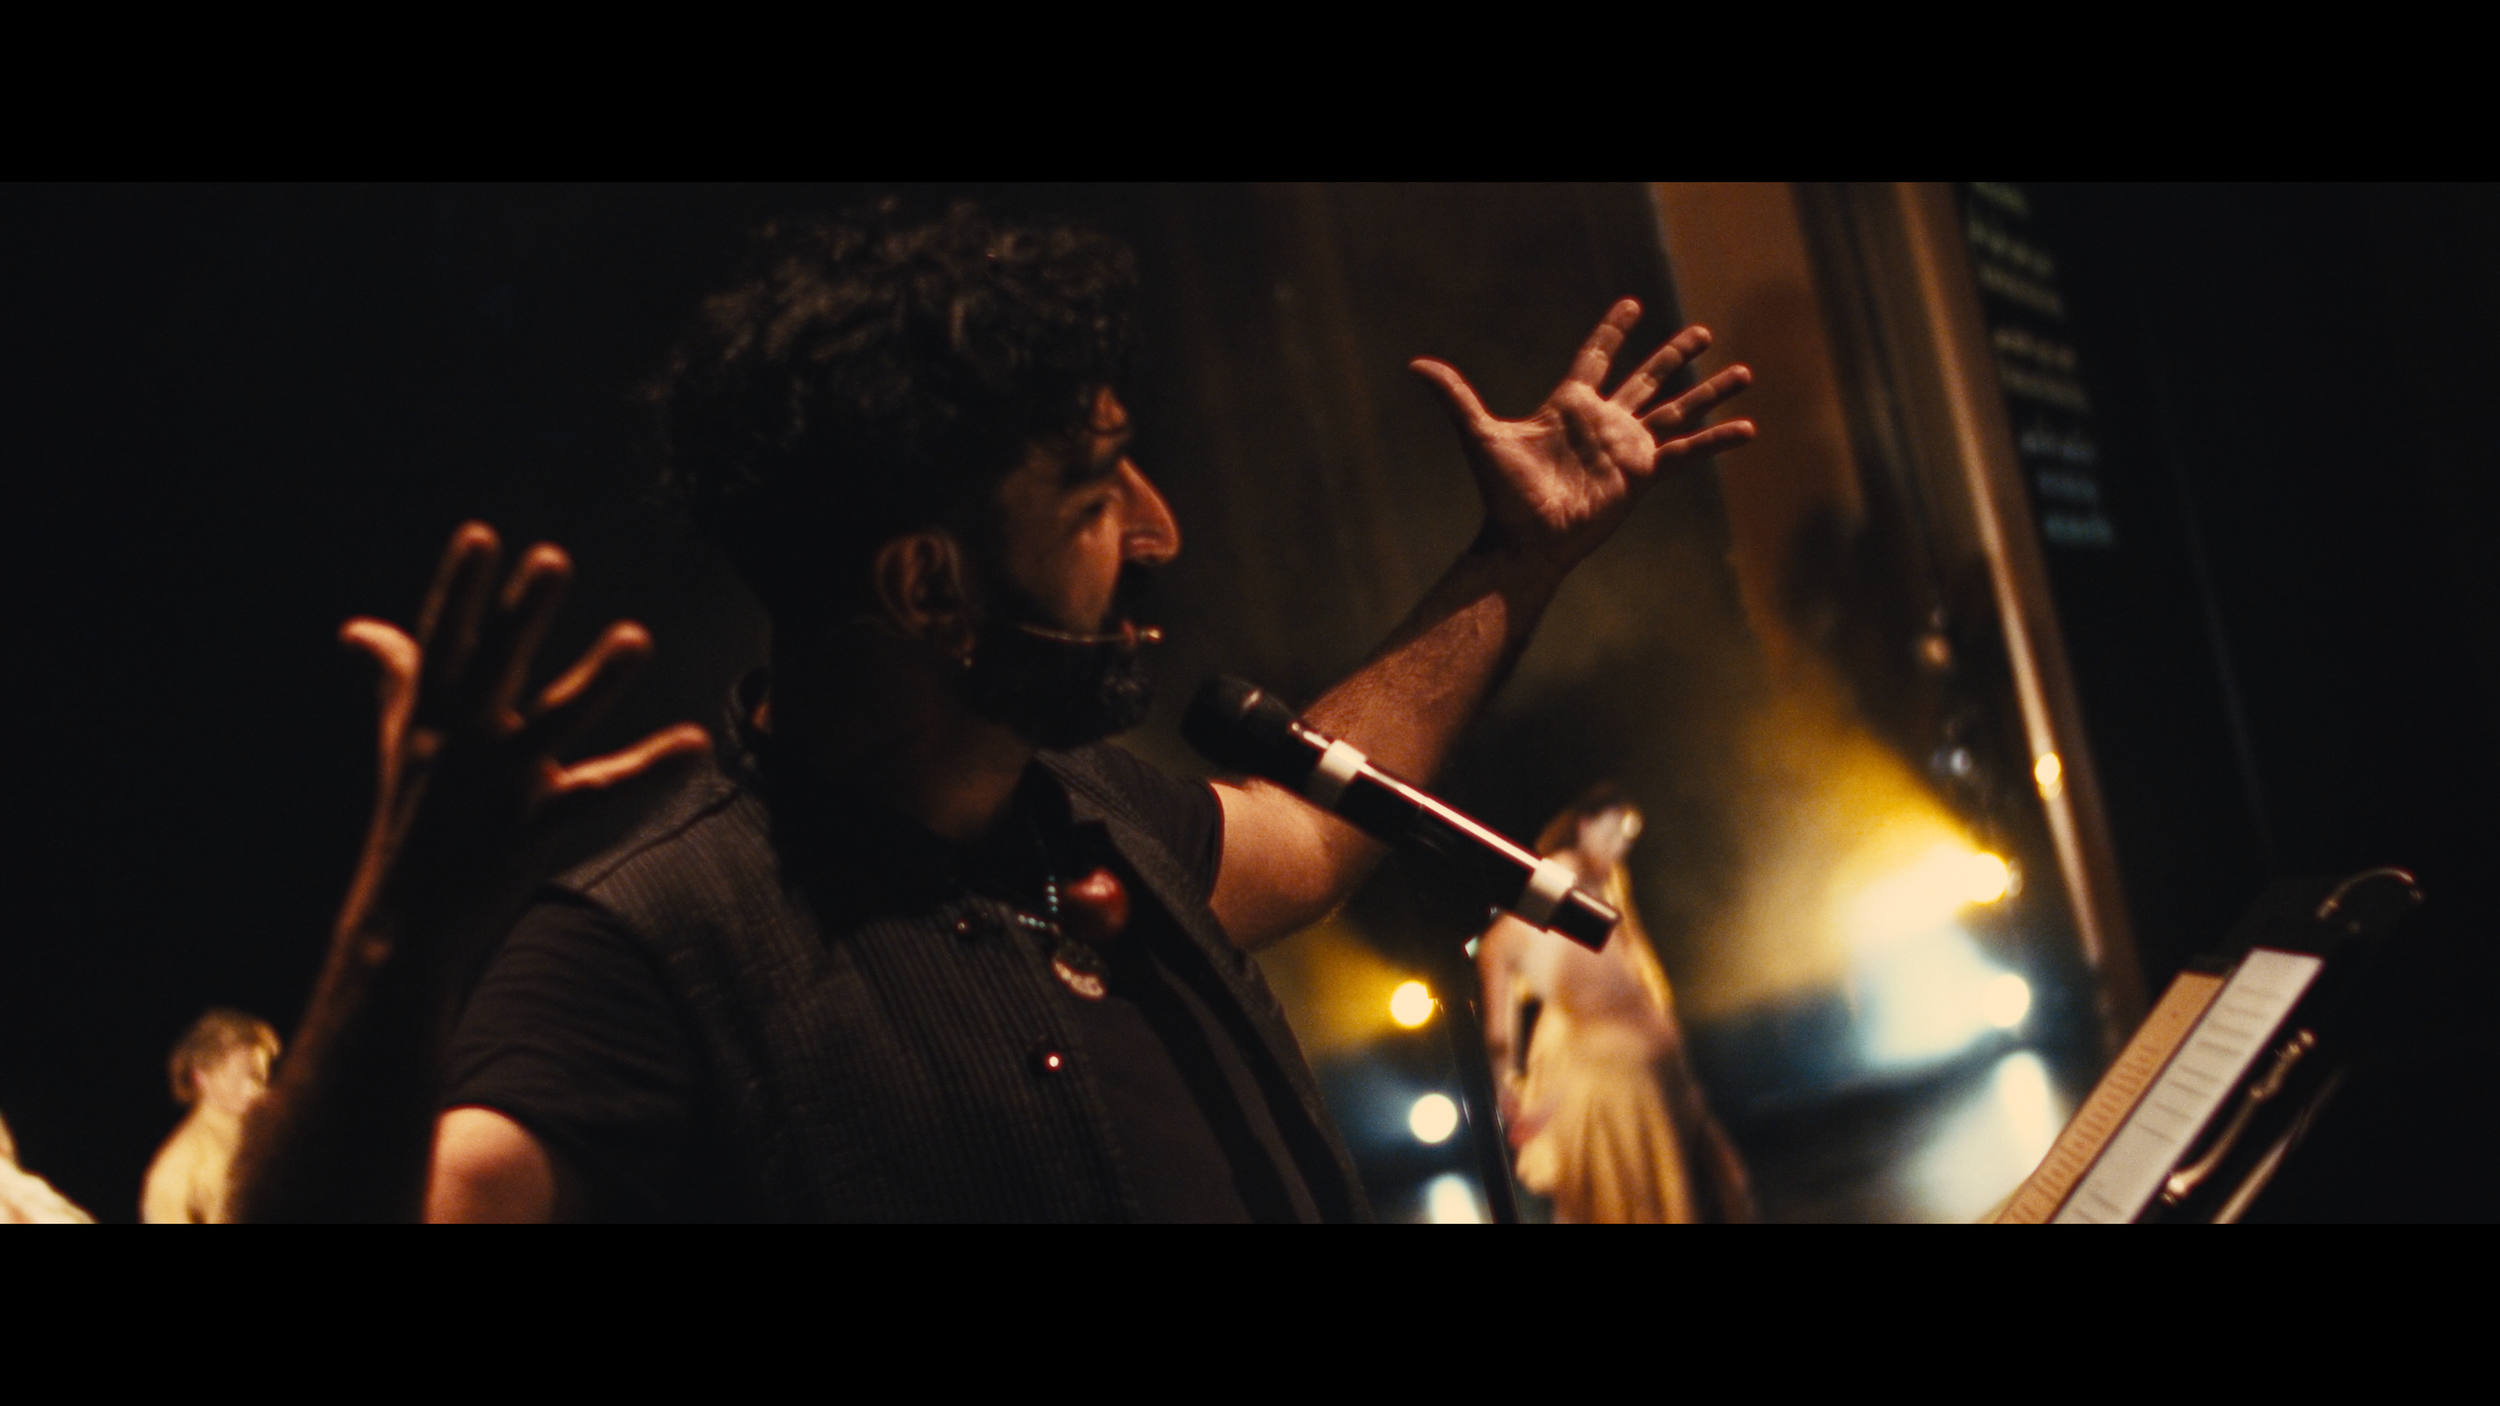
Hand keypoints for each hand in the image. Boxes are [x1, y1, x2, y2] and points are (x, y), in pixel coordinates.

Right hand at [333, 523, 708, 970]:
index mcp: (432, 716)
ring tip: (637, 636)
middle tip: (551, 557)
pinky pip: (597, 793)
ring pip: (552, 722)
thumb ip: (396, 678)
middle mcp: (462, 743)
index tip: (479, 535)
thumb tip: (357, 629)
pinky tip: (695, 743)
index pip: (445, 640)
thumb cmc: (413, 822)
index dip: (461, 589)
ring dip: (596, 680)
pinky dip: (648, 768)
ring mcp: (498, 786)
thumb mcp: (403, 742)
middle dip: (521, 613)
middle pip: (495, 666)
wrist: (400, 928)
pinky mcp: (532, 829)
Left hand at [1410, 301, 1753, 577]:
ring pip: (1677, 409)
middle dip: (1675, 354)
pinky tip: (1747, 429)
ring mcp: (1627, 448)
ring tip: (1745, 370)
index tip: (1630, 305)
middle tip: (1703, 332)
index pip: (1596, 357)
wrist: (1528, 540)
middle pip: (1647, 377)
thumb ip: (1455, 397)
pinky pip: (1688, 452)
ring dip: (1710, 391)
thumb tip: (1415, 365)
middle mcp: (1604, 423)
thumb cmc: (1503, 493)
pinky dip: (1717, 441)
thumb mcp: (1480, 436)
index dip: (1612, 330)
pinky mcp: (1644, 475)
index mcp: (1570, 405)